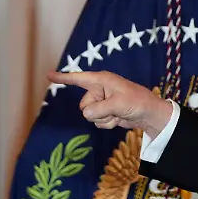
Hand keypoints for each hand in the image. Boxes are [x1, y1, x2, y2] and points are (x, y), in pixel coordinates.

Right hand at [47, 70, 173, 138]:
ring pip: (89, 115)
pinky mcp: (105, 112)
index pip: (78, 78)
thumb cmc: (137, 102)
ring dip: (103, 118)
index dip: (63, 78)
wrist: (149, 114)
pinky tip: (118, 119)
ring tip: (118, 113)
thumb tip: (85, 113)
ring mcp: (101, 102)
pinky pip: (97, 121)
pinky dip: (107, 123)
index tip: (48, 75)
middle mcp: (99, 89)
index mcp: (101, 80)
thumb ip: (100, 108)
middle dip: (97, 111)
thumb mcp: (119, 104)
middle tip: (114, 109)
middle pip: (84, 105)